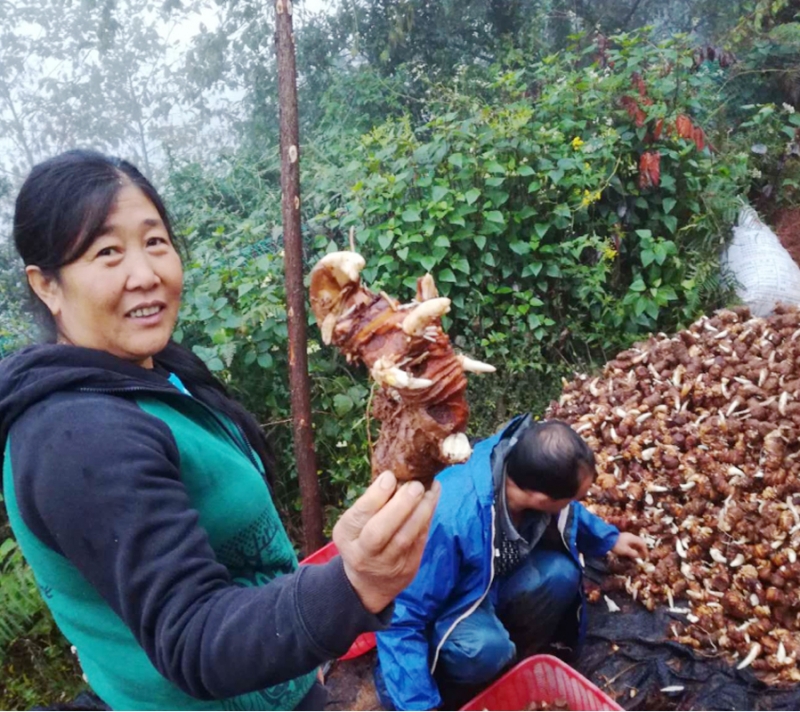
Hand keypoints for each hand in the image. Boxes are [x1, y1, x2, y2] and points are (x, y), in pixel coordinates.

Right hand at [333, 471, 439, 613]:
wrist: (369, 583)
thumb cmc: (362, 540)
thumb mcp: (354, 524)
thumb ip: (370, 504)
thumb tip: (394, 475)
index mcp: (346, 536)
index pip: (359, 515)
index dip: (375, 496)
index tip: (390, 476)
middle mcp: (363, 553)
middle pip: (379, 531)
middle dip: (400, 505)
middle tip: (415, 485)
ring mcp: (386, 564)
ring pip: (404, 538)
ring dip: (421, 511)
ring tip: (430, 491)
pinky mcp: (407, 569)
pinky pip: (419, 541)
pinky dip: (427, 519)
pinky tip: (431, 502)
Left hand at [611, 532, 647, 559]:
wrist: (606, 539)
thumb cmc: (617, 545)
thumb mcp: (626, 551)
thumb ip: (633, 553)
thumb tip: (638, 556)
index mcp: (633, 538)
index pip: (642, 544)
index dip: (645, 550)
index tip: (646, 557)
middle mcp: (631, 536)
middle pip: (639, 542)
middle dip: (641, 549)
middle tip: (642, 556)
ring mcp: (626, 536)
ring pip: (635, 542)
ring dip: (637, 548)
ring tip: (637, 555)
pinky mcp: (622, 537)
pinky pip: (630, 542)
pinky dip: (633, 547)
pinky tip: (631, 551)